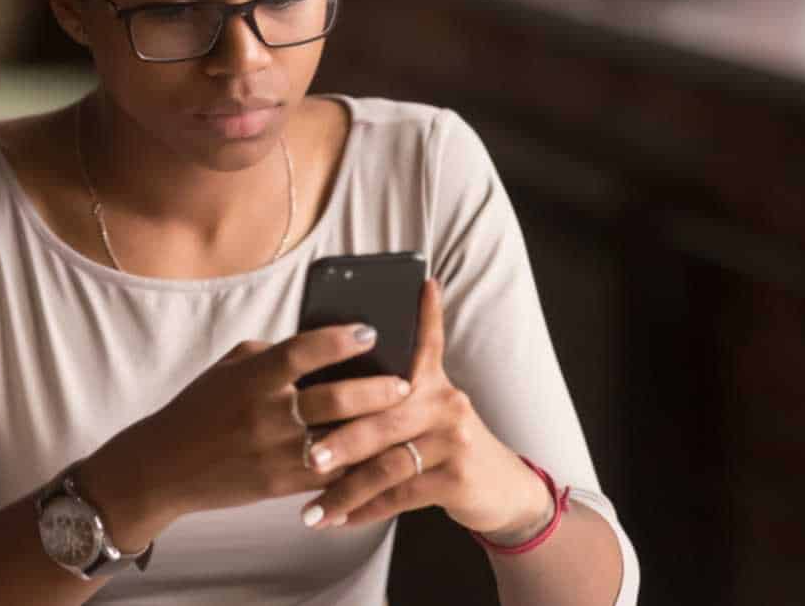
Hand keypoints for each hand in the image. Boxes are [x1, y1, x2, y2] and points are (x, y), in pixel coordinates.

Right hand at [84, 321, 412, 543]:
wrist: (164, 467)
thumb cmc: (200, 409)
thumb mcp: (229, 369)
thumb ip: (272, 355)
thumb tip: (321, 344)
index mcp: (253, 377)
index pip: (303, 350)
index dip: (339, 339)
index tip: (371, 331)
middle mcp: (265, 413)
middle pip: (334, 398)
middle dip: (377, 390)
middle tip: (406, 382)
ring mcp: (273, 452)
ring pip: (339, 441)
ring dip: (375, 431)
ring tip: (403, 420)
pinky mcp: (278, 485)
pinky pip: (329, 476)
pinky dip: (357, 466)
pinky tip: (380, 456)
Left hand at [293, 279, 553, 540]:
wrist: (499, 488)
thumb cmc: (442, 445)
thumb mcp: (428, 409)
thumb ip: (391, 393)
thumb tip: (330, 378)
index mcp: (432, 380)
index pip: (425, 341)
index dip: (424, 313)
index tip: (419, 284)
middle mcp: (446, 402)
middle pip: (383, 417)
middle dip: (340, 440)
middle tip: (304, 456)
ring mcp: (454, 439)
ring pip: (387, 464)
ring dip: (345, 489)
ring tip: (311, 508)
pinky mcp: (457, 477)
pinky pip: (401, 495)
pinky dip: (366, 510)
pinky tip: (339, 521)